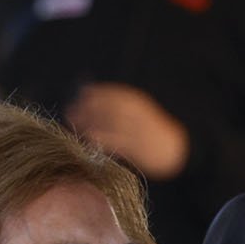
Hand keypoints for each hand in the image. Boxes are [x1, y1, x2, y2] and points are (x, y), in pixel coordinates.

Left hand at [65, 83, 189, 179]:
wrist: (174, 149)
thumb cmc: (149, 131)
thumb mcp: (137, 113)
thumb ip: (116, 107)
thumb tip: (88, 98)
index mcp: (138, 103)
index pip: (113, 94)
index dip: (94, 94)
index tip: (79, 96)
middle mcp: (139, 115)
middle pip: (109, 108)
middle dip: (88, 109)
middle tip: (70, 111)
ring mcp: (139, 132)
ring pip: (111, 124)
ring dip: (91, 123)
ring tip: (76, 124)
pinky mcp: (139, 149)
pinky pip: (117, 142)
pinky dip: (102, 139)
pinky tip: (90, 138)